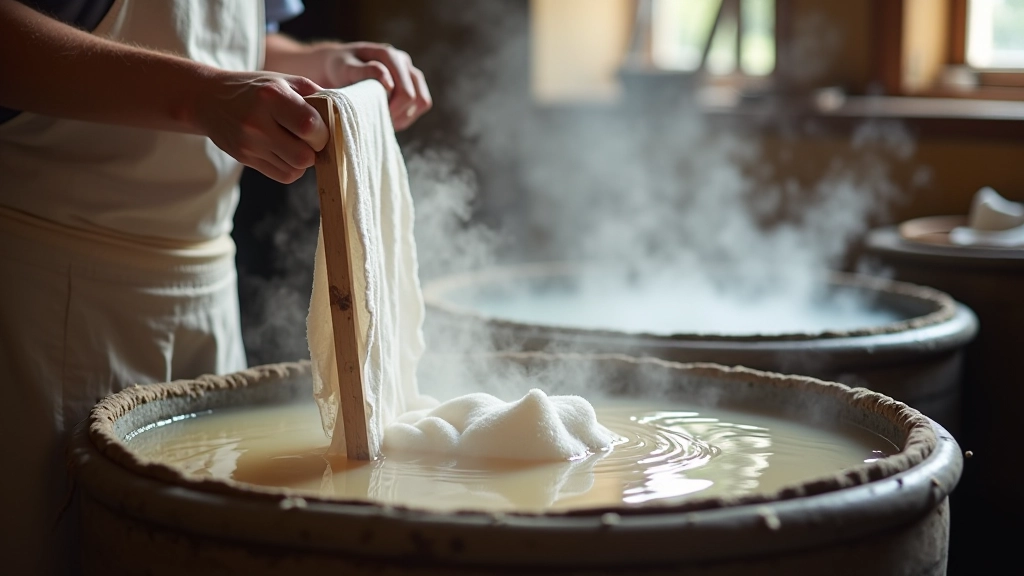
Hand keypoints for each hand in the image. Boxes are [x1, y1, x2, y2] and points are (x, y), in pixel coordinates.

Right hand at [195, 71, 328, 182]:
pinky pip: (282, 175)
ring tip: (296, 143)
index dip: (323, 133)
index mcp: (271, 96)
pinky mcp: (244, 158)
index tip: (321, 128)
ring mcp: (249, 144)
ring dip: (303, 160)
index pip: (310, 127)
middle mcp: (258, 122)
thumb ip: (316, 96)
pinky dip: (291, 167)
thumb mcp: (285, 80)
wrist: (208, 99)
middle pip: (304, 156)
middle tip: (310, 139)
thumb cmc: (256, 89)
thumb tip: (344, 117)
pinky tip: (285, 152)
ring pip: (295, 170)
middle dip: (314, 150)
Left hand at [316, 42, 432, 130]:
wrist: (339, 66)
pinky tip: (390, 116)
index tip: (373, 118)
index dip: (392, 111)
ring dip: (405, 115)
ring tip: (384, 118)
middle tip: (378, 120)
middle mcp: (403, 61)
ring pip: (422, 101)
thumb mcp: (345, 69)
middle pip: (416, 98)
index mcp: (389, 55)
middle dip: (398, 114)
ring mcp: (410, 71)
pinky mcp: (412, 82)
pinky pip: (421, 103)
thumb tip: (389, 82)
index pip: (405, 93)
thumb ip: (365, 72)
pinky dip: (408, 114)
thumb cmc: (340, 68)